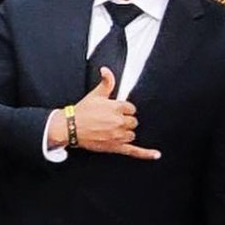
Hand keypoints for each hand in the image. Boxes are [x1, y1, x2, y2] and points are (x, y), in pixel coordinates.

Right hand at [46, 68, 160, 159]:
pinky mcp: (116, 147)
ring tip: (111, 130)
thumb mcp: (94, 94)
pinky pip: (134, 151)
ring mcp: (119, 135)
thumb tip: (106, 70)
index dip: (123, 110)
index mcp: (116, 107)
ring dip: (125, 132)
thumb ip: (106, 82)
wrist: (69, 127)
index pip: (131, 108)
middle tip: (110, 121)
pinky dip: (146, 154)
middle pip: (133, 121)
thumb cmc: (81, 112)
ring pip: (132, 134)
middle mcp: (119, 121)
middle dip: (124, 121)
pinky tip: (155, 154)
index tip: (114, 111)